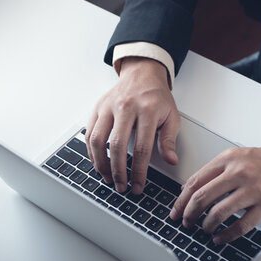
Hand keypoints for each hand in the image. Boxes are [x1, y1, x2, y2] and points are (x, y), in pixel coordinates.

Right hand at [85, 57, 180, 194]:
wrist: (142, 74)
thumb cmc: (157, 96)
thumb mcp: (171, 116)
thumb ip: (169, 139)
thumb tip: (171, 160)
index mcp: (147, 110)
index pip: (142, 148)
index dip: (138, 171)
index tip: (138, 185)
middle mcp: (125, 108)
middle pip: (116, 146)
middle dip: (117, 171)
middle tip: (121, 186)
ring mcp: (109, 107)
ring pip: (97, 140)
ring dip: (100, 163)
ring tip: (107, 177)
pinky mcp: (98, 108)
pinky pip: (89, 133)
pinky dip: (91, 152)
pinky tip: (98, 162)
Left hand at [169, 145, 260, 243]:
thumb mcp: (240, 156)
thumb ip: (218, 170)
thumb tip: (193, 189)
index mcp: (228, 159)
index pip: (195, 181)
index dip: (181, 200)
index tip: (175, 210)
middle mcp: (238, 173)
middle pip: (202, 197)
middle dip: (189, 214)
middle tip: (185, 223)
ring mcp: (252, 189)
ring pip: (218, 212)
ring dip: (206, 225)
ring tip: (204, 229)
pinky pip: (241, 225)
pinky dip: (226, 234)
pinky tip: (220, 237)